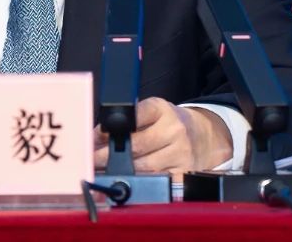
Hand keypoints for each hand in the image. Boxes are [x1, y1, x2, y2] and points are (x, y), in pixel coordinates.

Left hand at [92, 98, 233, 179]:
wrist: (203, 137)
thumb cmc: (168, 124)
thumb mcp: (151, 112)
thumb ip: (127, 120)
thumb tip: (96, 136)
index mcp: (162, 109)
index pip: (133, 117)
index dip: (108, 130)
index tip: (91, 139)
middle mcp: (174, 130)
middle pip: (135, 146)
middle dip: (106, 155)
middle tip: (88, 160)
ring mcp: (181, 153)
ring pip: (143, 167)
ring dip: (118, 171)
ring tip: (99, 172)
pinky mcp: (183, 173)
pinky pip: (154, 181)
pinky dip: (136, 182)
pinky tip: (123, 181)